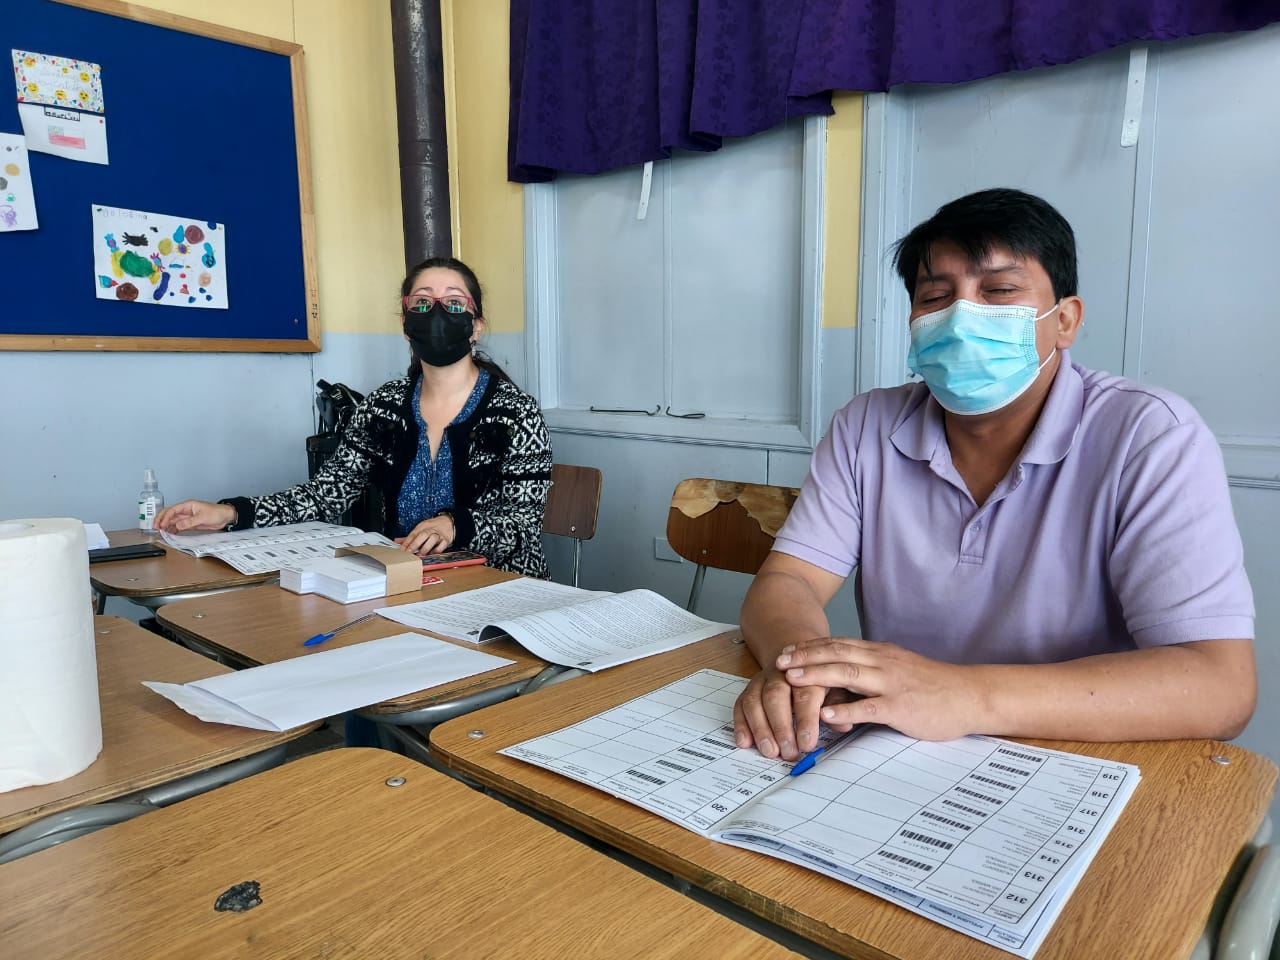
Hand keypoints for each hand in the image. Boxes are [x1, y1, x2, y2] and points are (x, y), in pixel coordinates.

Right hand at [154, 499, 235, 532]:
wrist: (226, 517)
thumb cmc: (217, 512)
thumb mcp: (203, 517)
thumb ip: (190, 522)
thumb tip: (178, 525)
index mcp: (188, 505)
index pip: (172, 510)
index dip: (165, 517)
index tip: (161, 525)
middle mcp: (186, 511)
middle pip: (169, 514)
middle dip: (161, 520)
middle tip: (155, 528)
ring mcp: (187, 517)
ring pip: (172, 521)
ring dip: (166, 526)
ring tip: (160, 533)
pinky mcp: (190, 524)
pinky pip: (178, 526)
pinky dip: (173, 530)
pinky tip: (169, 534)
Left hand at [395, 514, 455, 555]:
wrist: (448, 522)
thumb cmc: (433, 527)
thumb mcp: (420, 528)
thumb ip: (409, 537)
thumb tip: (397, 541)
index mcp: (423, 526)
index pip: (413, 534)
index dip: (407, 542)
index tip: (402, 549)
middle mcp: (431, 529)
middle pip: (423, 535)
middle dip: (415, 544)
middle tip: (409, 552)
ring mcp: (439, 534)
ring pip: (433, 539)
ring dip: (426, 548)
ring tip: (420, 555)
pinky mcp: (446, 540)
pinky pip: (442, 546)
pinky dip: (436, 551)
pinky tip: (431, 554)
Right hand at [732, 649, 854, 760]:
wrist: (799, 658)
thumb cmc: (823, 679)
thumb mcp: (839, 689)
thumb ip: (841, 706)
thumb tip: (843, 724)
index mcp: (808, 672)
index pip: (806, 695)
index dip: (806, 720)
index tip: (807, 744)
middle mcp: (782, 673)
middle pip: (776, 696)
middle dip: (781, 726)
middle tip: (788, 752)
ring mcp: (763, 680)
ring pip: (755, 700)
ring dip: (760, 728)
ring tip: (769, 752)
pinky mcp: (749, 688)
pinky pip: (740, 705)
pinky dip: (741, 724)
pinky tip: (745, 742)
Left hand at [778, 637, 979, 741]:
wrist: (969, 696)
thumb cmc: (932, 686)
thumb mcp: (897, 670)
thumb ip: (870, 671)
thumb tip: (841, 677)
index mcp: (880, 653)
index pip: (839, 644)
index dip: (810, 647)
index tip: (785, 650)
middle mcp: (883, 663)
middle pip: (837, 654)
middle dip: (805, 657)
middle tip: (778, 662)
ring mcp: (892, 684)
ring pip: (848, 674)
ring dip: (816, 676)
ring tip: (791, 680)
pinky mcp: (901, 707)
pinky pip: (869, 707)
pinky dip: (845, 709)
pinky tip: (825, 713)